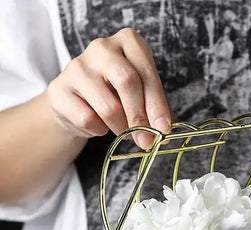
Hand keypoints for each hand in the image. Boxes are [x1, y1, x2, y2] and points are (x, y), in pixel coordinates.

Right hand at [47, 28, 170, 147]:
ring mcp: (77, 66)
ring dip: (121, 128)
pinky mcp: (59, 89)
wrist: (78, 101)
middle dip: (140, 117)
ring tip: (122, 130)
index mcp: (128, 42)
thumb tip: (164, 130)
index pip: (146, 73)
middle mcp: (101, 47)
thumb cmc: (118, 94)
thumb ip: (155, 108)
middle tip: (146, 140)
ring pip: (108, 107)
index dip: (157, 105)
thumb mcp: (142, 94)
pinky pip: (88, 119)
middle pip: (127, 82)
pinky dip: (99, 130)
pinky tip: (99, 124)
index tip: (163, 130)